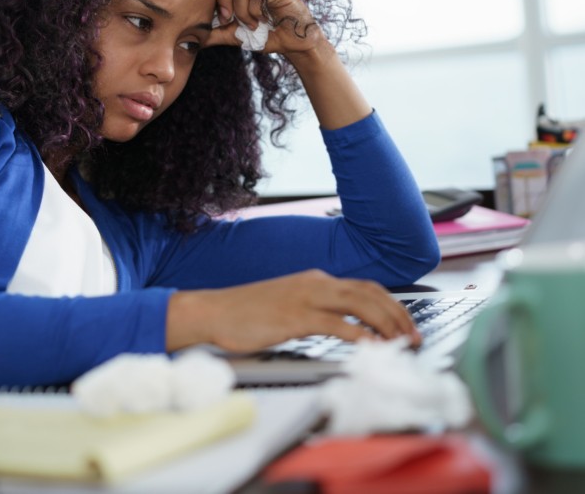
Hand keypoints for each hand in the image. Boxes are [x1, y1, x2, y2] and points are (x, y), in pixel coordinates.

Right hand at [167, 269, 420, 352]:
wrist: (213, 311)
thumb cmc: (246, 313)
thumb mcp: (287, 305)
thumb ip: (315, 311)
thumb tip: (344, 327)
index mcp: (314, 279)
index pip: (364, 287)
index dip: (391, 305)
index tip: (406, 325)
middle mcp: (315, 283)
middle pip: (370, 293)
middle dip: (398, 315)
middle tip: (414, 337)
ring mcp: (306, 298)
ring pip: (360, 304)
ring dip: (387, 324)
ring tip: (401, 343)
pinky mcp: (295, 317)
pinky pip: (338, 325)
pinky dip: (361, 337)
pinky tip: (373, 349)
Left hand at [204, 0, 324, 55]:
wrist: (293, 44)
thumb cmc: (267, 35)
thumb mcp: (235, 35)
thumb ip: (216, 33)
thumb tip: (195, 38)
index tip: (222, 18)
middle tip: (228, 17)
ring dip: (241, 11)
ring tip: (252, 24)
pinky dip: (255, 11)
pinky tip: (263, 21)